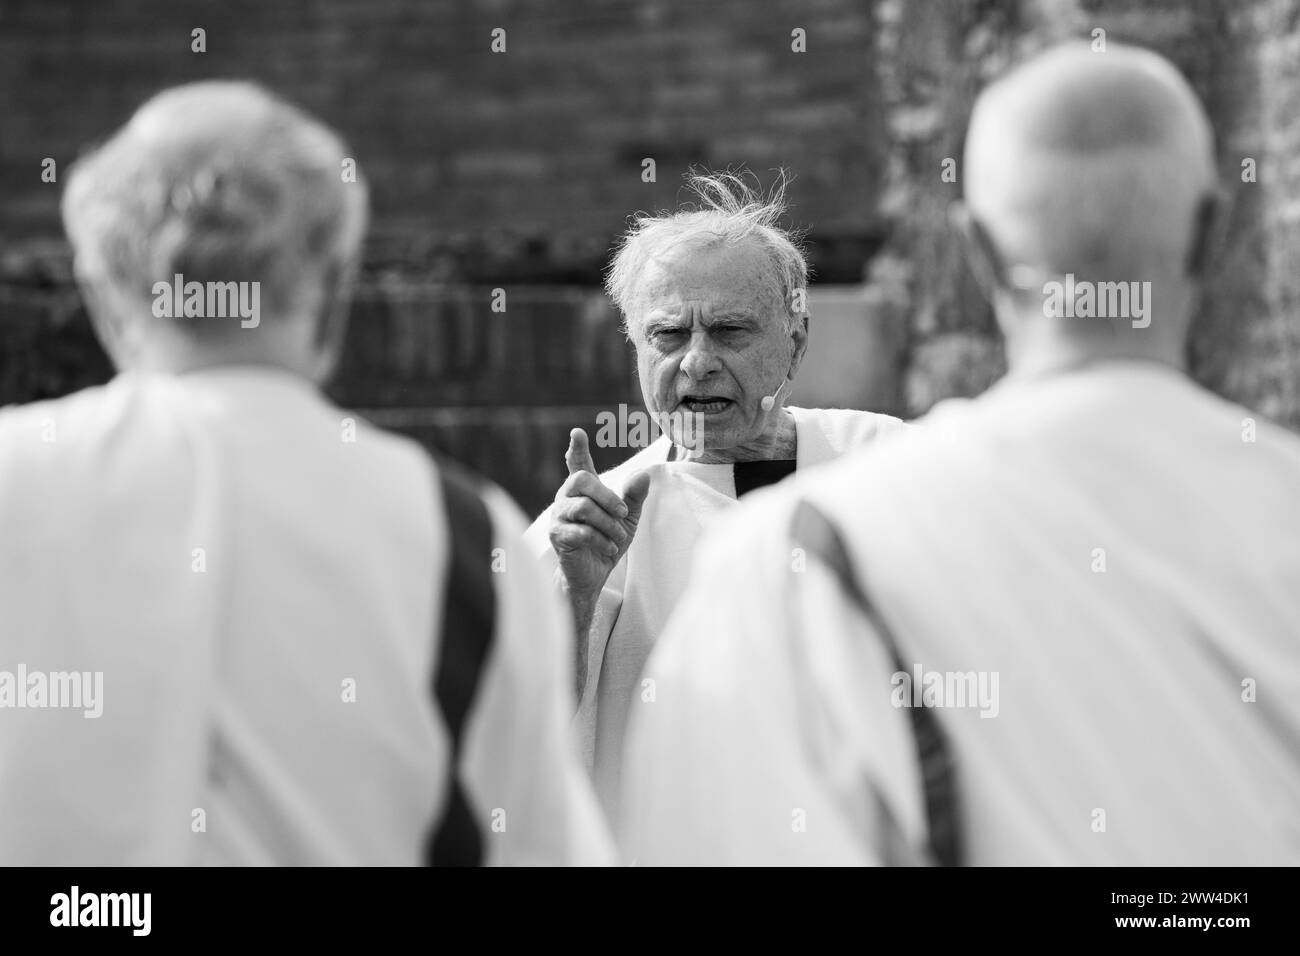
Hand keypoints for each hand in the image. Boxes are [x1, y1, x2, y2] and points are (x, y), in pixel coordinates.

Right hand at [549, 427, 650, 603]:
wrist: (594, 575)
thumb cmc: (607, 541)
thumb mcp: (628, 518)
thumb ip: (634, 496)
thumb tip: (642, 474)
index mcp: (583, 491)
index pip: (578, 464)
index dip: (577, 448)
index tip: (577, 433)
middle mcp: (566, 498)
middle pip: (581, 479)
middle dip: (607, 496)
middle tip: (623, 513)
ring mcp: (559, 517)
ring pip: (584, 508)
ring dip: (608, 524)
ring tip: (618, 538)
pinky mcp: (557, 536)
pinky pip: (581, 531)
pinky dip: (601, 540)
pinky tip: (609, 548)